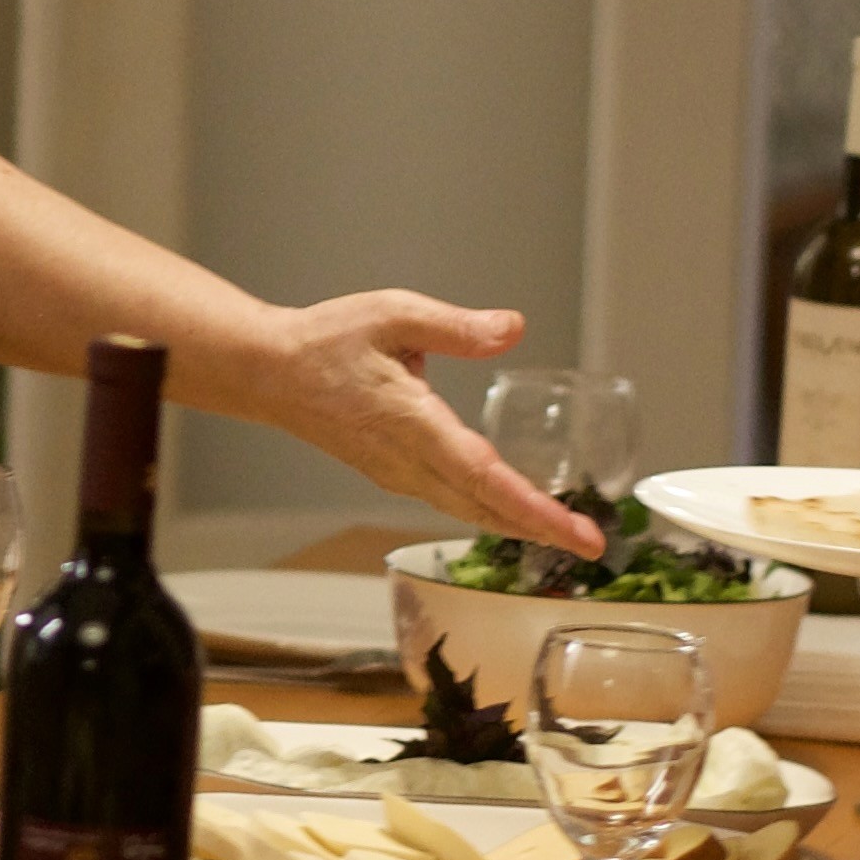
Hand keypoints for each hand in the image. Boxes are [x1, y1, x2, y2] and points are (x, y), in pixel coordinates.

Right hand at [251, 295, 598, 555]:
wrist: (268, 373)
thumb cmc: (324, 342)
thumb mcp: (393, 313)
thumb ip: (456, 325)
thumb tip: (512, 328)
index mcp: (413, 424)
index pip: (485, 479)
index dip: (535, 511)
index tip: (577, 532)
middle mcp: (407, 461)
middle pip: (484, 509)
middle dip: (540, 531)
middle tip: (592, 545)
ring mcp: (397, 474)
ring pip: (466, 511)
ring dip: (515, 525)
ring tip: (562, 533)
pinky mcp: (392, 473)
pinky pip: (449, 501)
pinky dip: (487, 511)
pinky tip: (508, 506)